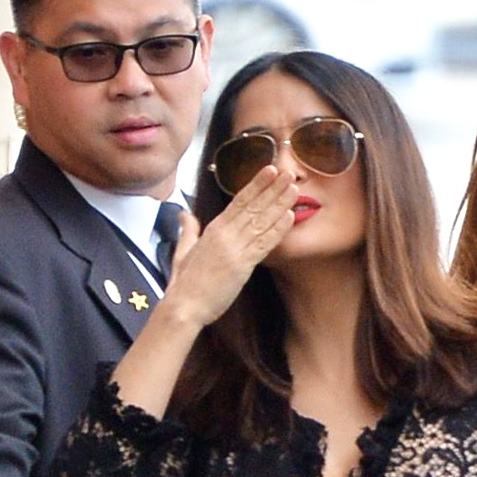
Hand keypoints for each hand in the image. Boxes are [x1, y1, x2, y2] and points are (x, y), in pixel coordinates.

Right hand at [164, 165, 295, 327]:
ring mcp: (234, 249)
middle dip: (272, 188)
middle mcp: (225, 234)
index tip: (269, 170)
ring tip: (294, 189)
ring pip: (261, 222)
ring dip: (279, 204)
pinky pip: (263, 244)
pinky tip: (290, 217)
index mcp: (213, 229)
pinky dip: (277, 230)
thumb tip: (185, 214)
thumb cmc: (183, 284)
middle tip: (288, 172)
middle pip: (253, 206)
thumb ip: (188, 231)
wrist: (183, 306)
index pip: (239, 201)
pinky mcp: (242, 266)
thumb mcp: (183, 251)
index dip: (256, 184)